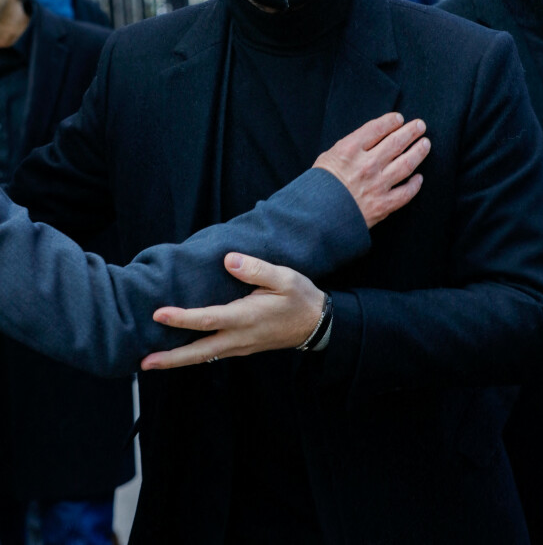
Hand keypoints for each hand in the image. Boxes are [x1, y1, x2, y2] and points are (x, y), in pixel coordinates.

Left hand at [141, 253, 323, 370]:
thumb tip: (229, 260)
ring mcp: (240, 346)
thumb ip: (256, 269)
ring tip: (152, 361)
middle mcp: (239, 337)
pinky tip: (180, 351)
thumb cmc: (300, 298)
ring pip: (204, 357)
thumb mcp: (284, 277)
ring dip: (178, 360)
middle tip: (144, 363)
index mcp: (246, 317)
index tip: (159, 314)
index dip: (182, 318)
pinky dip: (193, 355)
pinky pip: (212, 354)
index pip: (207, 319)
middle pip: (199, 352)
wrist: (317, 325)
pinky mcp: (241, 347)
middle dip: (170, 359)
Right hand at [313, 112, 429, 227]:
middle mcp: (367, 164)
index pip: (377, 128)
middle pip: (396, 142)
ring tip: (425, 144)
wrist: (316, 217)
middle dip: (411, 131)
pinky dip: (415, 184)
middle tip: (420, 125)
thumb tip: (367, 141)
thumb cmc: (318, 187)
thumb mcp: (327, 158)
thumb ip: (348, 148)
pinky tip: (419, 178)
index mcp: (350, 149)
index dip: (391, 121)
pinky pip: (406, 192)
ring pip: (406, 164)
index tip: (399, 118)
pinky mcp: (383, 204)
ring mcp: (378, 184)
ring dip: (419, 152)